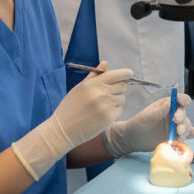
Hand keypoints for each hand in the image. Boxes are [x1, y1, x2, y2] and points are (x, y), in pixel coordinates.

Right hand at [11, 61, 130, 178]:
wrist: (64, 129)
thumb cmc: (69, 107)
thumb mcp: (79, 88)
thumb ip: (94, 76)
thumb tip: (105, 64)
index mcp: (93, 84)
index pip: (116, 75)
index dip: (125, 73)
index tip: (129, 73)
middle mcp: (102, 94)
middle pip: (122, 86)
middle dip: (119, 87)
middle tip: (111, 91)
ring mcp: (107, 106)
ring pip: (122, 98)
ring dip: (116, 99)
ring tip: (103, 104)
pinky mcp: (109, 118)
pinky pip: (119, 109)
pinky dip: (114, 110)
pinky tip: (102, 113)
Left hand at [101, 92, 193, 157]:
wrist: (133, 139)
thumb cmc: (139, 123)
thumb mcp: (147, 115)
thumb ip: (159, 110)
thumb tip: (171, 102)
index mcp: (166, 105)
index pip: (178, 100)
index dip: (183, 99)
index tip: (186, 102)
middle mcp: (173, 114)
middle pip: (183, 114)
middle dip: (182, 117)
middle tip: (176, 122)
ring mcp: (174, 126)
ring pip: (186, 125)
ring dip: (185, 129)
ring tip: (178, 134)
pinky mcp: (175, 136)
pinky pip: (187, 135)